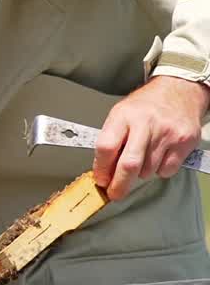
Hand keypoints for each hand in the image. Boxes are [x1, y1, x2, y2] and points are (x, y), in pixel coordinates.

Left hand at [93, 76, 209, 201]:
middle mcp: (145, 124)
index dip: (101, 168)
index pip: (106, 147)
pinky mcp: (184, 142)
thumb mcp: (121, 114)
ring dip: (141, 174)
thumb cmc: (145, 105)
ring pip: (148, 171)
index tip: (100, 179)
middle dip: (119, 184)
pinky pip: (167, 170)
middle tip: (115, 193)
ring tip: (142, 158)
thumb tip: (103, 169)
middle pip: (129, 164)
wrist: (178, 91)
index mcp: (123, 116)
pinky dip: (159, 170)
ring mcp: (166, 134)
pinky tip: (158, 156)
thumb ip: (111, 139)